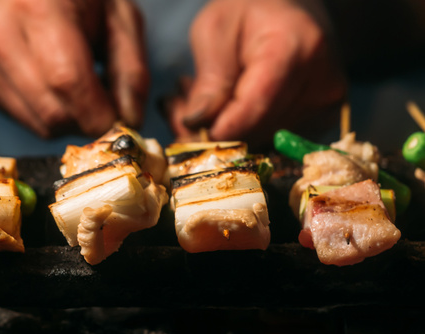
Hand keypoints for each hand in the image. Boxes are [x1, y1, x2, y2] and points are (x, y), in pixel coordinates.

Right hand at [0, 0, 147, 138]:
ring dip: (72, 123)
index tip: (122, 122)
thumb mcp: (120, 18)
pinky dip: (51, 118)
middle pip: (53, 111)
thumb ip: (131, 69)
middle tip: (107, 107)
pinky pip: (27, 123)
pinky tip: (56, 89)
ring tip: (82, 92)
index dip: (98, 113)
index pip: (67, 80)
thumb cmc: (82, 1)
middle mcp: (0, 33)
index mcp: (39, 6)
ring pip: (40, 125)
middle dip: (88, 122)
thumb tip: (129, 121)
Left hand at [168, 0, 346, 146]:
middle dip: (216, 131)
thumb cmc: (250, 12)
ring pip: (265, 143)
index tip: (191, 130)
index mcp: (294, 47)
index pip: (258, 103)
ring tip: (204, 107)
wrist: (292, 9)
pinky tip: (228, 115)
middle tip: (181, 112)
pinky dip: (245, 137)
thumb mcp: (215, 30)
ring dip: (228, 135)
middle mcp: (322, 81)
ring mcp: (328, 106)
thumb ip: (209, 79)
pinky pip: (276, 145)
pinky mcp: (324, 122)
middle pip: (260, 129)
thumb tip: (196, 125)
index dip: (223, 126)